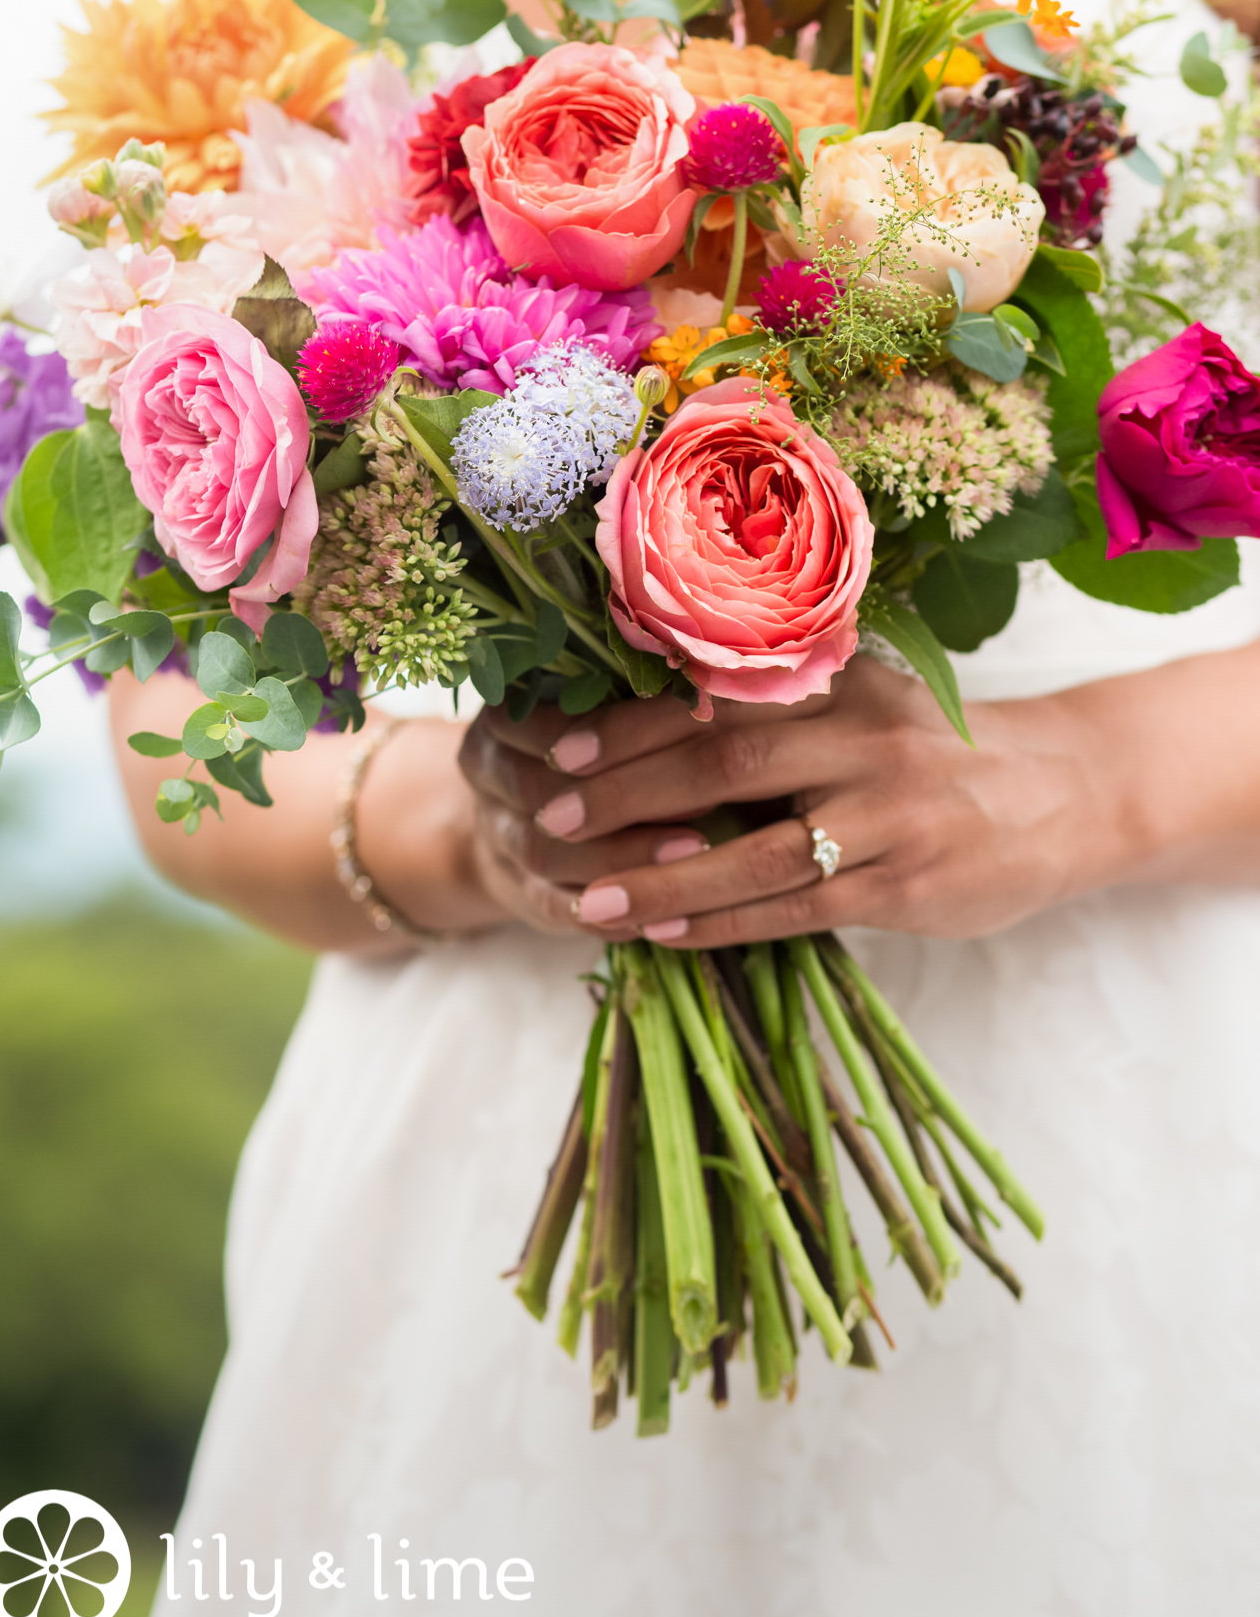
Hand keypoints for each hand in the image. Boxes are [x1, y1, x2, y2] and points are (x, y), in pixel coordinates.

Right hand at [457, 692, 719, 936]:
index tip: (698, 736)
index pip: (554, 721)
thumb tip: (717, 694)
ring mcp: (495, 834)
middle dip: (624, 799)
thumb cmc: (597, 744)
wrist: (531, 809)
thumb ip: (646, 705)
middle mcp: (487, 769)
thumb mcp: (608, 709)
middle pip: (541, 789)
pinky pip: (552, 907)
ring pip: (545, 853)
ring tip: (694, 855)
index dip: (620, 734)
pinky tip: (659, 911)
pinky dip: (606, 913)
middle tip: (710, 800)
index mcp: (505, 714)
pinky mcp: (518, 890)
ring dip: (621, 858)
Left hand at [464, 657, 1135, 947]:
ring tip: (592, 900)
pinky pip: (800, 908)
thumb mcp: (862, 702)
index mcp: (838, 682)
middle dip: (629, 792)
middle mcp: (861, 738)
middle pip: (726, 761)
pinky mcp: (908, 885)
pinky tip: (667, 934)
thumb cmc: (931, 750)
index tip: (556, 744)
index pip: (717, 695)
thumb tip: (644, 718)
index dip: (630, 720)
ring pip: (757, 850)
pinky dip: (728, 921)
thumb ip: (775, 707)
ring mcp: (890, 814)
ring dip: (667, 878)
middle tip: (551, 818)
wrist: (1065, 792)